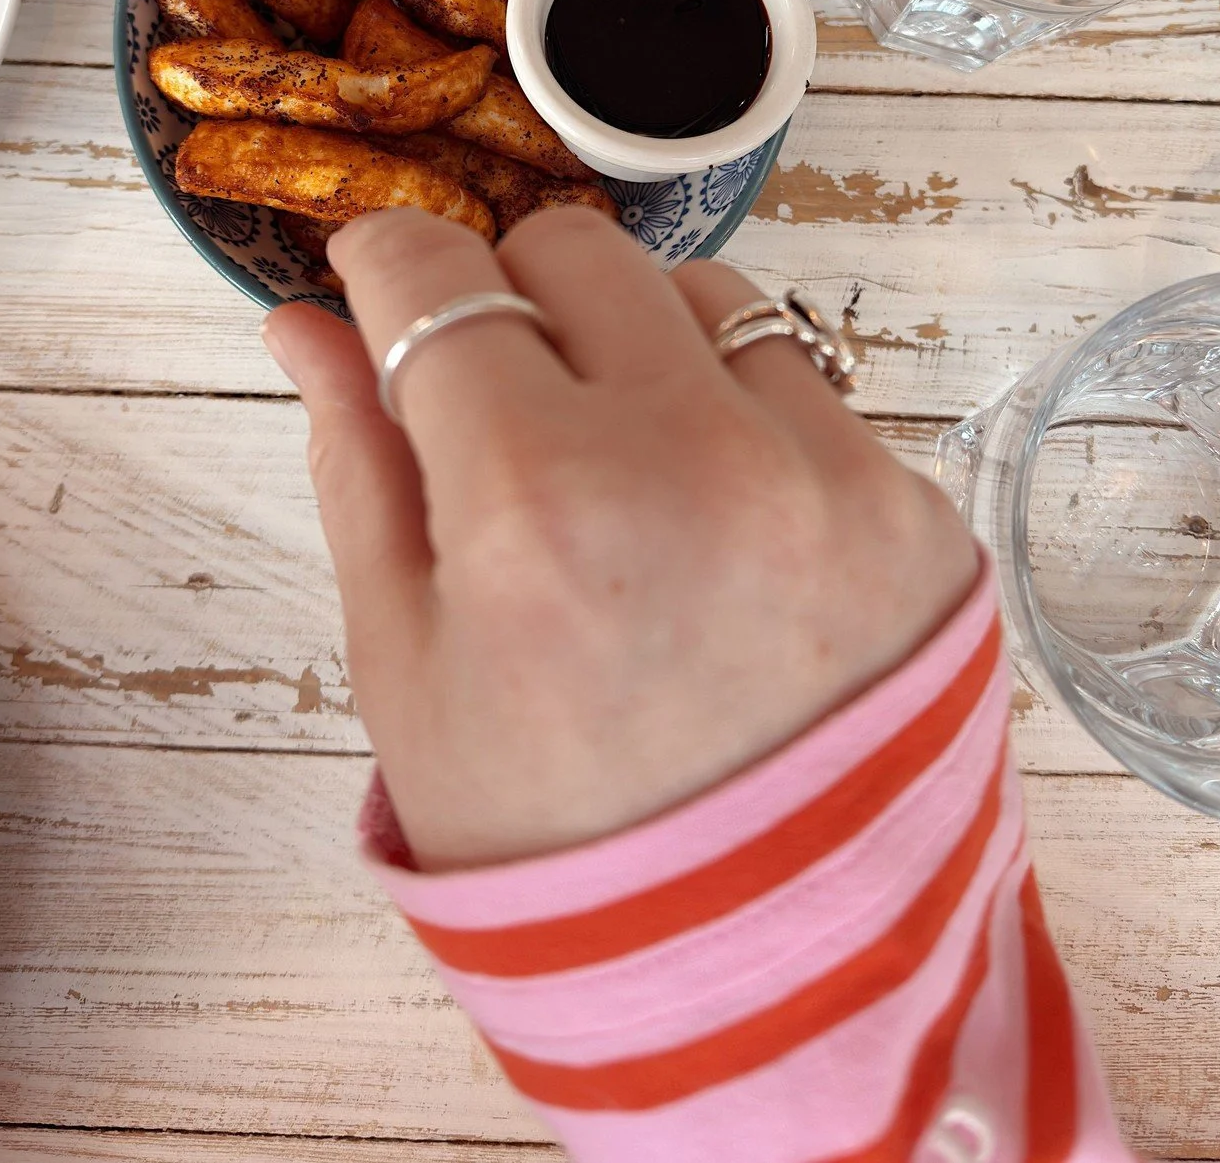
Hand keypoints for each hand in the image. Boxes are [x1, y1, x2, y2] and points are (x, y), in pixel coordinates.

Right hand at [264, 208, 978, 871]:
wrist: (760, 969)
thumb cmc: (551, 837)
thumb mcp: (406, 665)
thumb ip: (358, 463)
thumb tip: (304, 323)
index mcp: (537, 505)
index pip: (441, 279)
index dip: (389, 258)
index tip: (381, 274)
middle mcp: (696, 460)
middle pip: (576, 250)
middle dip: (512, 295)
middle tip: (500, 393)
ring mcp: (829, 477)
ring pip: (703, 291)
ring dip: (637, 343)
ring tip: (619, 466)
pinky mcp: (915, 507)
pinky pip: (804, 382)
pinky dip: (741, 415)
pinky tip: (717, 523)